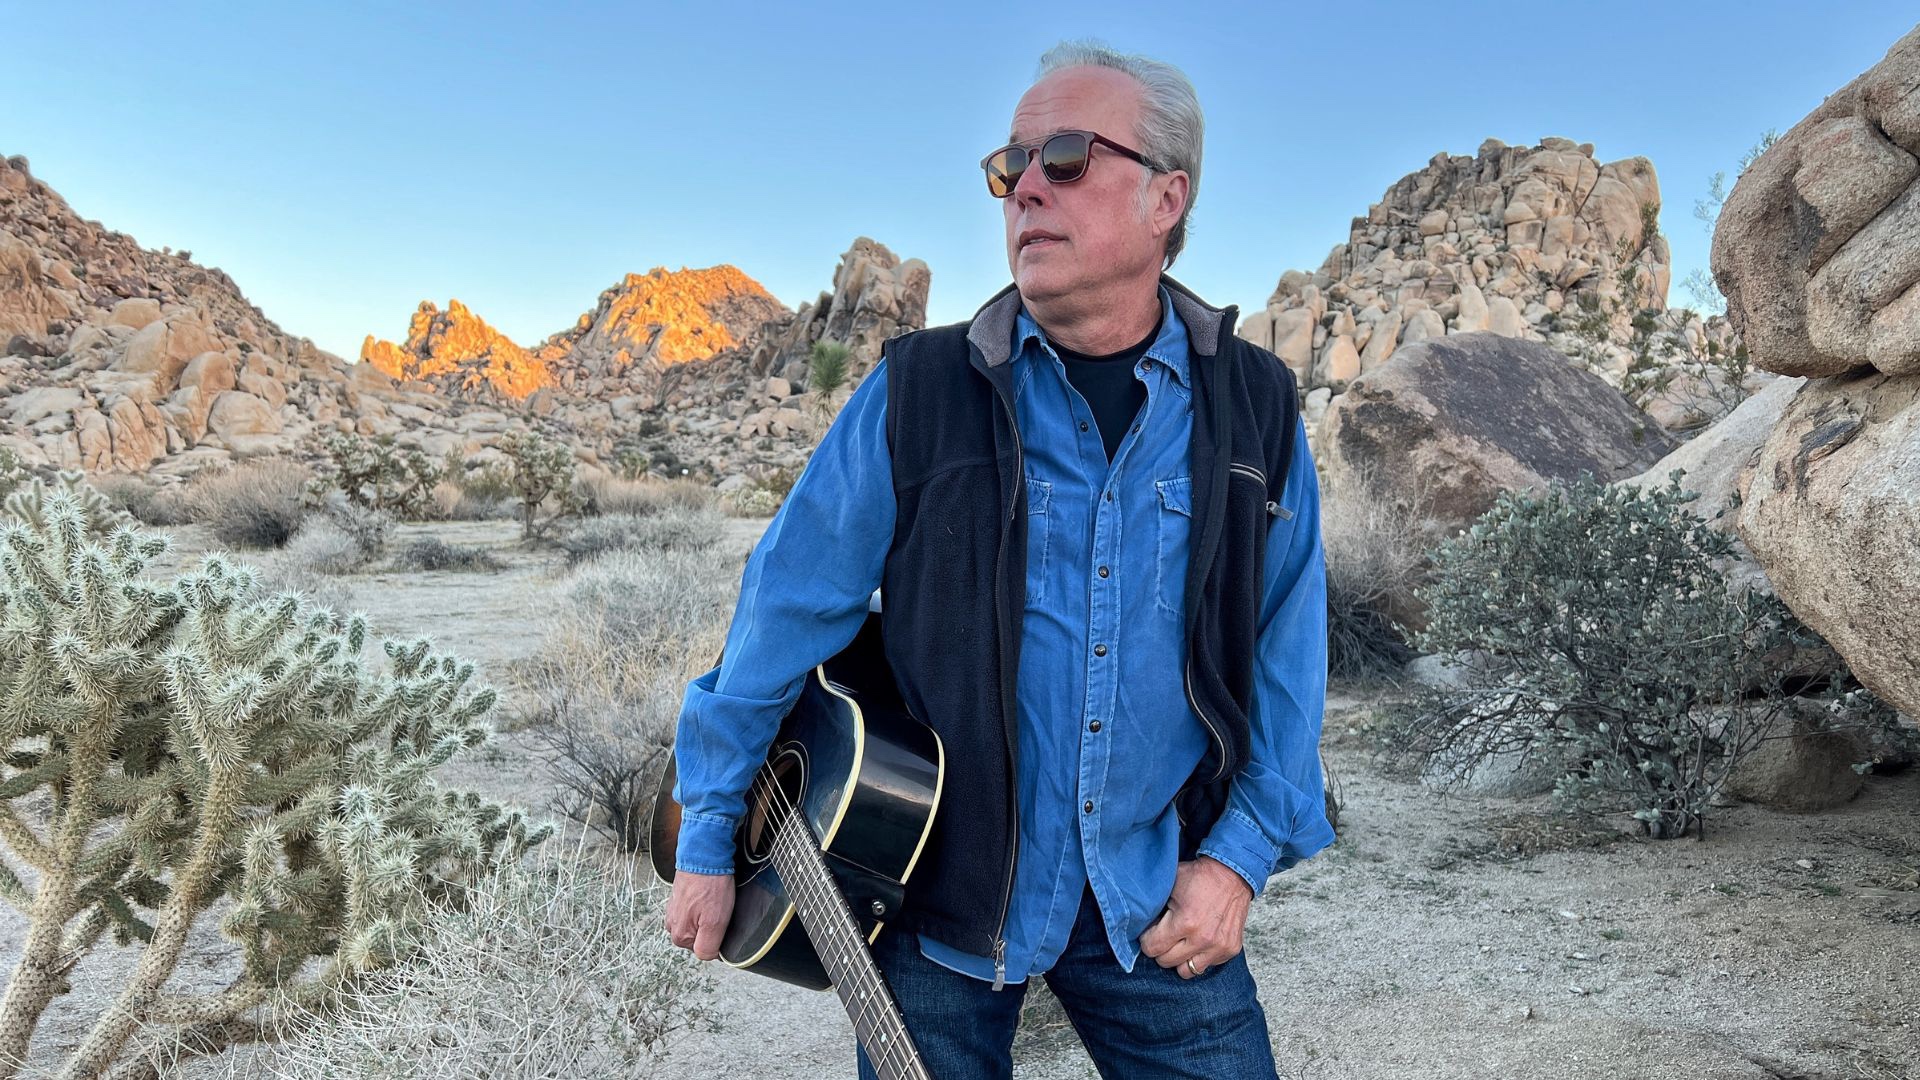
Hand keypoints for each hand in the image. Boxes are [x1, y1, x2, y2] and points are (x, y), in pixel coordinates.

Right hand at [665, 870, 734, 960]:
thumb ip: (708, 947)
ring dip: (709, 913)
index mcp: (679, 935)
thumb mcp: (715, 923)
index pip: (706, 950)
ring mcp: (675, 910)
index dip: (719, 937)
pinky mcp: (680, 898)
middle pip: (701, 936)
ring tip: (714, 898)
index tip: (722, 921)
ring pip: (700, 922)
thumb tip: (707, 956)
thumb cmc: (710, 886)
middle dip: (713, 925)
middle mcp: (673, 925)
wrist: (703, 855)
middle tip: (718, 908)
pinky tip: (709, 893)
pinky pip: (696, 908)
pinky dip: (705, 903)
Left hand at [1138, 855, 1252, 979]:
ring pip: (1187, 971)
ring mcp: (1218, 947)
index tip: (1151, 931)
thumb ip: (1153, 907)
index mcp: (1185, 922)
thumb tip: (1137, 925)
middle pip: (1166, 962)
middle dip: (1161, 949)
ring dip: (1179, 958)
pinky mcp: (1230, 950)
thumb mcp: (1169, 885)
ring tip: (1180, 943)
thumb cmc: (1198, 877)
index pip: (1152, 948)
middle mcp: (1202, 939)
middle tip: (1164, 935)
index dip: (1147, 939)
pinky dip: (1199, 956)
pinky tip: (1197, 941)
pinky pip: (1207, 966)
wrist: (1233, 873)